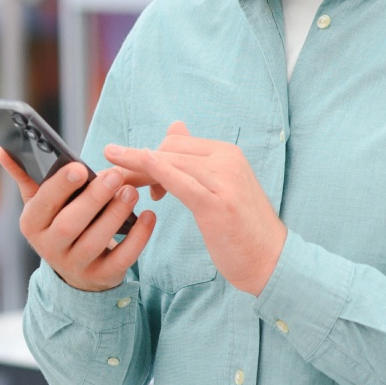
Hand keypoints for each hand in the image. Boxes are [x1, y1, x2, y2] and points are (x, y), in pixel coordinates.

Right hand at [0, 148, 155, 292]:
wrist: (77, 270)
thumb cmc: (59, 223)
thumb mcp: (40, 203)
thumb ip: (26, 176)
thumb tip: (4, 148)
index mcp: (32, 224)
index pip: (42, 204)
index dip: (60, 187)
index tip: (79, 167)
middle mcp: (50, 248)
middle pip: (70, 224)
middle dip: (94, 198)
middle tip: (115, 175)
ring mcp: (76, 265)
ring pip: (96, 241)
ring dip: (116, 214)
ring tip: (131, 191)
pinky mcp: (102, 277)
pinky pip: (122, 259)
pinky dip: (138, 238)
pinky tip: (149, 216)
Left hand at [103, 122, 285, 294]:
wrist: (270, 259)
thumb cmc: (240, 225)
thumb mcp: (220, 184)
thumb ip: (195, 157)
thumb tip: (175, 125)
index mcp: (227, 152)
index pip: (177, 141)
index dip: (152, 156)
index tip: (142, 180)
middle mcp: (227, 160)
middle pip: (169, 149)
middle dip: (137, 162)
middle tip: (116, 180)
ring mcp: (224, 181)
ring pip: (169, 163)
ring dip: (137, 170)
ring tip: (115, 179)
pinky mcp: (217, 205)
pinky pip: (181, 182)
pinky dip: (158, 172)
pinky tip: (140, 168)